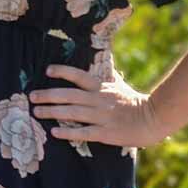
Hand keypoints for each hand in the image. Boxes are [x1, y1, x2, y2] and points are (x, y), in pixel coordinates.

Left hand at [31, 65, 163, 148]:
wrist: (156, 118)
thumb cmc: (134, 102)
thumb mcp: (118, 86)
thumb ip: (106, 76)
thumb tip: (104, 54)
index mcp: (102, 88)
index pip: (80, 77)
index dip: (63, 72)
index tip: (47, 71)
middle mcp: (99, 100)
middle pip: (69, 95)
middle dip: (48, 95)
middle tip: (32, 97)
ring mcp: (102, 117)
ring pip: (73, 112)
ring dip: (52, 112)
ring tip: (36, 112)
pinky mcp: (106, 133)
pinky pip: (84, 132)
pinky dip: (69, 132)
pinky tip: (55, 133)